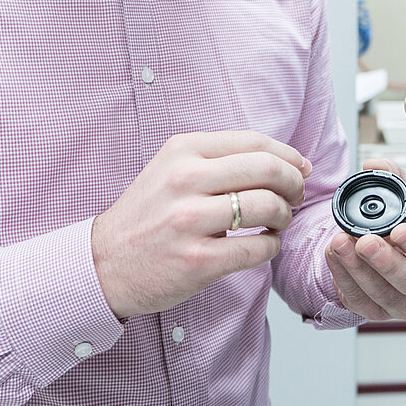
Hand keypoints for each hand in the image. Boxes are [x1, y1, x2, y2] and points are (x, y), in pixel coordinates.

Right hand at [92, 131, 311, 318]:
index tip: (301, 168)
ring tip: (277, 223)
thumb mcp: (171, 169)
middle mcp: (185, 180)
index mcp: (182, 151)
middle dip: (294, 184)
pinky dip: (271, 247)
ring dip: (285, 217)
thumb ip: (219, 160)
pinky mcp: (198, 260)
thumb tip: (286, 161)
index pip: (255, 142)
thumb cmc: (146, 216)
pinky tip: (262, 246)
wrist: (104, 263)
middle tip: (295, 197)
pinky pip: (258, 248)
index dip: (288, 155)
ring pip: (268, 207)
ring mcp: (189, 221)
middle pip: (268, 171)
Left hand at [324, 158, 405, 320]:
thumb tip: (373, 166)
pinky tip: (333, 256)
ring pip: (388, 298)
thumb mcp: (399, 195)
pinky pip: (362, 304)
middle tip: (365, 241)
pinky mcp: (381, 313)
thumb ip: (390, 175)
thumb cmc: (397, 222)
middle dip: (388, 264)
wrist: (379, 246)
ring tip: (339, 243)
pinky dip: (344, 280)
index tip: (399, 230)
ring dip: (360, 272)